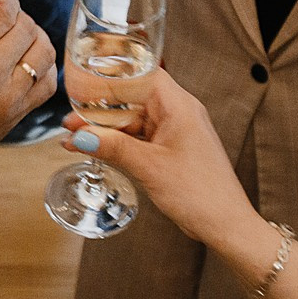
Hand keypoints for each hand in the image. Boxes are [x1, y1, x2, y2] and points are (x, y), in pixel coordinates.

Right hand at [0, 0, 53, 162]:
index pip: (3, 9)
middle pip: (25, 26)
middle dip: (15, 15)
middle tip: (1, 18)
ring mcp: (7, 97)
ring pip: (44, 51)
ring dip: (34, 37)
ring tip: (17, 39)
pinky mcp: (17, 115)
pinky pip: (47, 83)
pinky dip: (42, 67)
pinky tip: (26, 64)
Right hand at [58, 70, 249, 245]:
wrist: (225, 224)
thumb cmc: (200, 192)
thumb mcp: (148, 166)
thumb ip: (112, 147)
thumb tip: (80, 136)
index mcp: (179, 105)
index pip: (140, 74)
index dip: (111, 76)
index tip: (83, 83)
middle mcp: (179, 112)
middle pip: (133, 98)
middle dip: (101, 109)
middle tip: (72, 120)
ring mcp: (176, 131)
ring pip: (133, 120)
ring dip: (107, 129)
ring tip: (76, 137)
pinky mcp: (172, 148)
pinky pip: (140, 137)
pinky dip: (119, 142)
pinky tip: (97, 149)